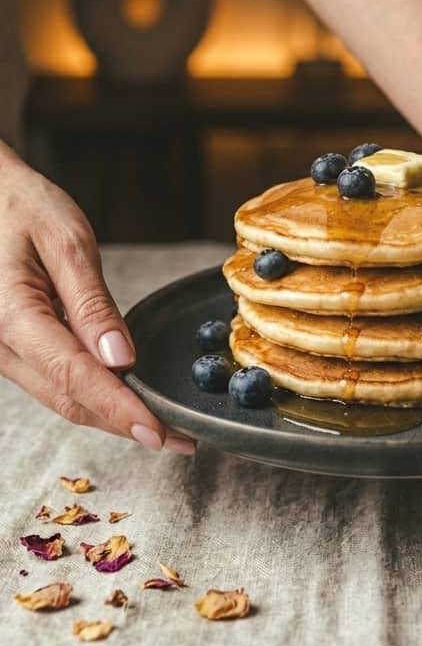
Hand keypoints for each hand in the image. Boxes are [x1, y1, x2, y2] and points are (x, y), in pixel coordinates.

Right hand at [0, 143, 194, 450]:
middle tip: (180, 439)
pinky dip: (93, 395)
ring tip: (163, 426)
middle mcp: (0, 345)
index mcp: (11, 316)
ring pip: (61, 398)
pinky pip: (54, 382)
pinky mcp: (13, 349)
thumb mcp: (66, 239)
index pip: (75, 376)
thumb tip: (122, 360)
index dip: (120, 409)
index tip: (160, 432)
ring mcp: (3, 352)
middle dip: (125, 424)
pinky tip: (127, 396)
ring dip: (110, 415)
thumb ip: (92, 302)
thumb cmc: (21, 206)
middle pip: (69, 400)